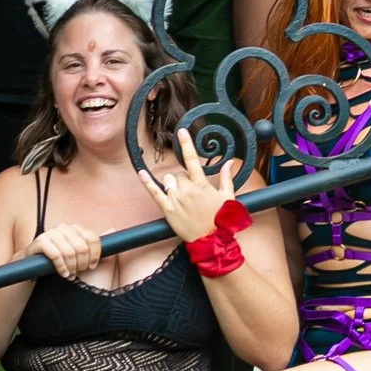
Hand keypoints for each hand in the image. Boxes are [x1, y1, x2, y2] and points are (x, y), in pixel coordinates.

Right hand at [33, 221, 104, 280]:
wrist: (30, 264)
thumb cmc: (59, 259)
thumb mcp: (76, 252)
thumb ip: (92, 244)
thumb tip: (111, 230)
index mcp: (76, 228)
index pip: (92, 239)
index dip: (95, 255)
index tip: (92, 266)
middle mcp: (64, 227)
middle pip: (82, 247)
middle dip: (83, 263)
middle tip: (80, 273)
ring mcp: (51, 233)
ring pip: (70, 252)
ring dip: (72, 267)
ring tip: (71, 276)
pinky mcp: (40, 242)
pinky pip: (56, 255)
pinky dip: (62, 267)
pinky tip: (63, 274)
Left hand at [138, 129, 240, 245]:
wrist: (210, 239)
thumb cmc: (221, 218)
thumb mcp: (228, 196)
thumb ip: (226, 177)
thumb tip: (229, 161)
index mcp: (201, 185)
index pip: (192, 160)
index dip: (187, 144)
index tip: (182, 131)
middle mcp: (186, 190)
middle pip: (178, 173)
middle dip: (183, 178)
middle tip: (192, 191)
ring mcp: (175, 199)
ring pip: (168, 181)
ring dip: (173, 183)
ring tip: (181, 195)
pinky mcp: (167, 209)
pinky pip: (154, 192)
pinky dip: (147, 182)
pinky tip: (141, 173)